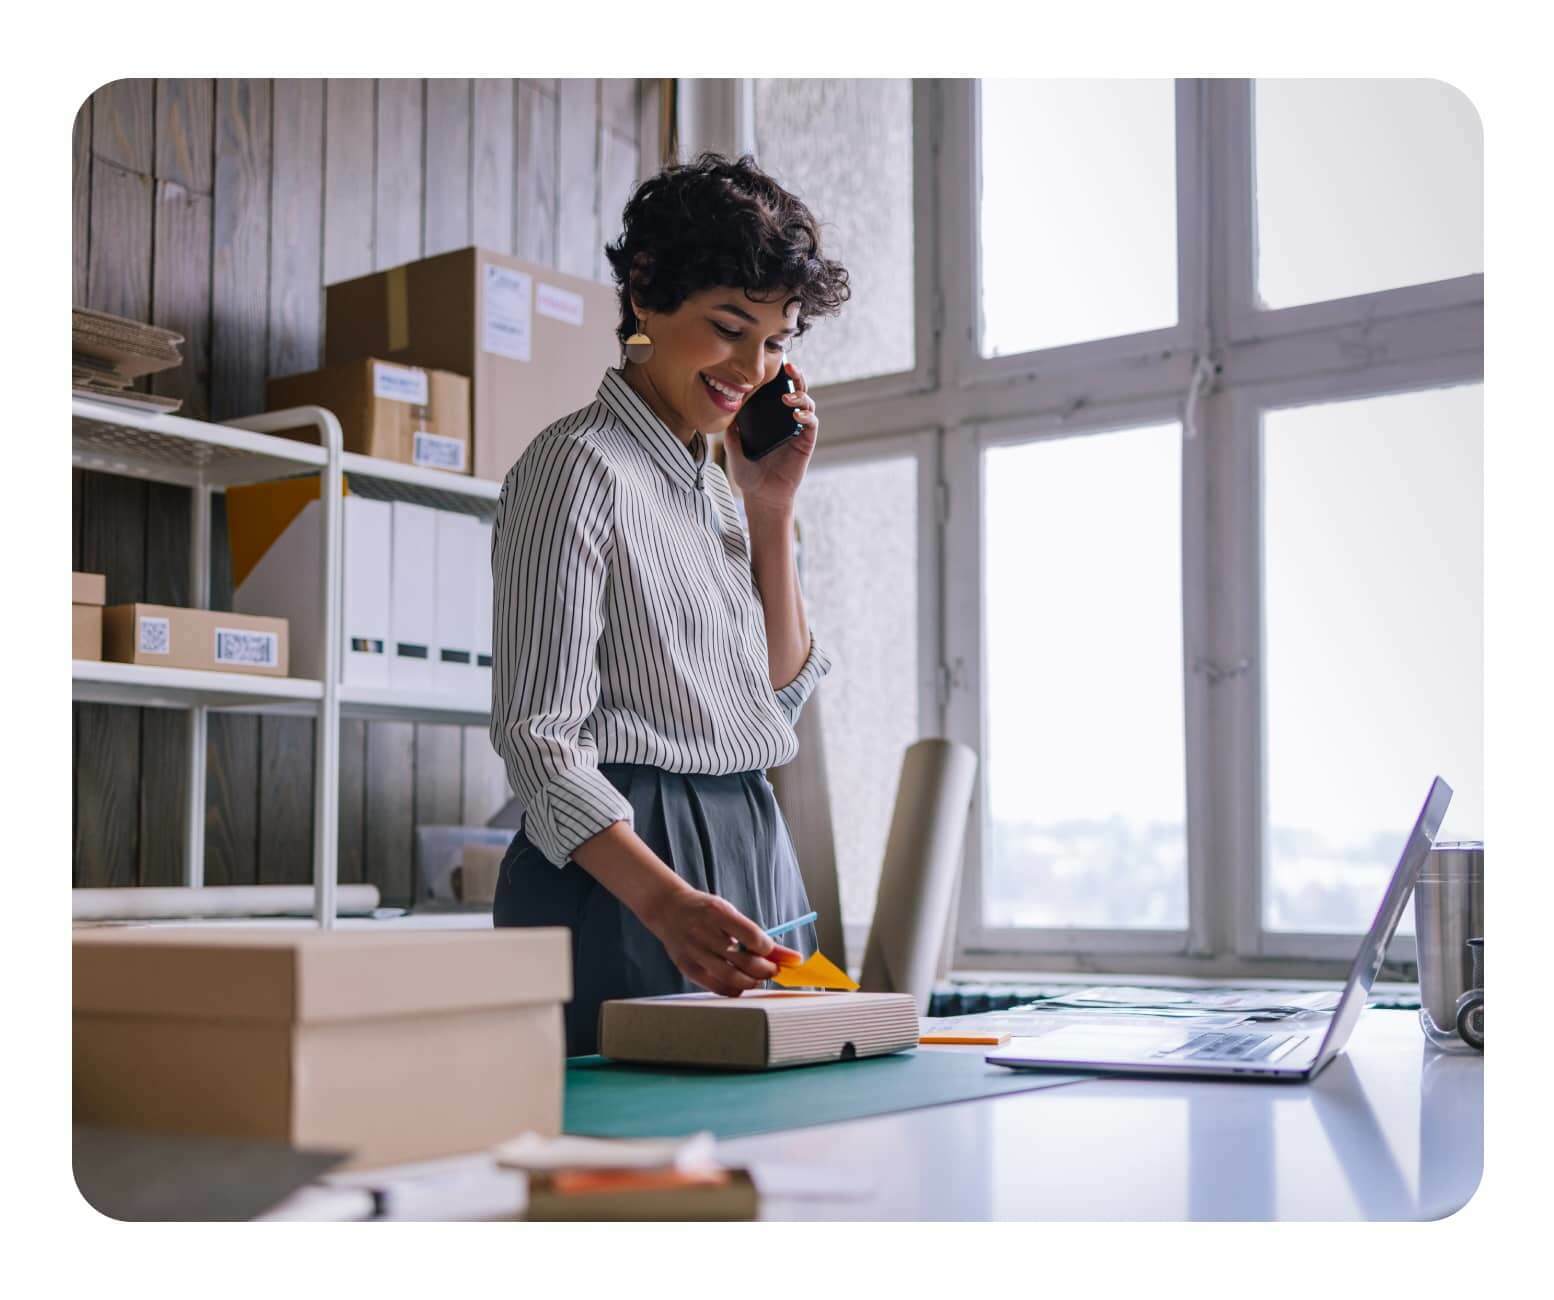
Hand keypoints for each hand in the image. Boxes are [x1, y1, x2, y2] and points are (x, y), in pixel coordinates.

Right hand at [641, 883, 802, 996]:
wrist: (668, 909)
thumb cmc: (705, 911)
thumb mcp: (729, 912)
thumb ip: (756, 934)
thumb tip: (786, 954)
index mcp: (717, 913)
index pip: (751, 936)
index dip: (768, 949)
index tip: (776, 953)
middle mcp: (704, 933)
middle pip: (743, 961)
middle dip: (766, 969)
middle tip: (773, 970)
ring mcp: (694, 952)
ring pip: (731, 977)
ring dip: (752, 982)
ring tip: (759, 978)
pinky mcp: (688, 967)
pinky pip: (716, 987)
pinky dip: (734, 989)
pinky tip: (741, 984)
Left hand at [725, 359, 818, 515]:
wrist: (761, 495)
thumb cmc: (748, 473)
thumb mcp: (733, 447)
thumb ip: (731, 429)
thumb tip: (725, 408)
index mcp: (770, 417)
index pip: (777, 390)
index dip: (778, 376)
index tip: (772, 363)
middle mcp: (786, 420)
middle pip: (796, 390)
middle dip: (795, 376)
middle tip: (789, 367)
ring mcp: (797, 429)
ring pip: (807, 402)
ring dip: (800, 395)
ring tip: (787, 397)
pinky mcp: (806, 442)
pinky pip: (811, 423)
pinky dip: (806, 414)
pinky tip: (796, 414)